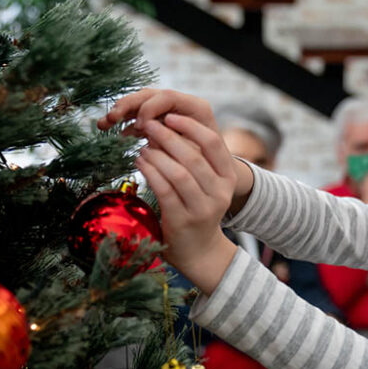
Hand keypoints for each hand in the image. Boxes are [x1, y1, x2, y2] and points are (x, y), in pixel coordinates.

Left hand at [135, 114, 237, 292]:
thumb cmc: (197, 210)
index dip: (190, 127)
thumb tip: (166, 128)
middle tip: (148, 126)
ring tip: (142, 147)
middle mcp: (220, 192)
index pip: (213, 144)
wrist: (199, 251)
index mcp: (228, 178)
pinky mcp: (183, 220)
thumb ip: (196, 161)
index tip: (170, 117)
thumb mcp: (206, 185)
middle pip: (193, 157)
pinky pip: (164, 190)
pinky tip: (140, 163)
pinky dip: (150, 172)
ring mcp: (203, 208)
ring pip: (178, 173)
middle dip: (167, 137)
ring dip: (156, 155)